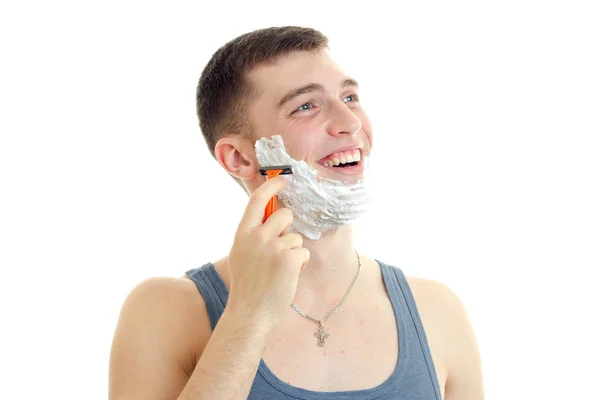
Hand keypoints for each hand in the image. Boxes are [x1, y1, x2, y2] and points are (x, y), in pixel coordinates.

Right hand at [226, 176, 309, 327]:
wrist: (250, 312)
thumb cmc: (247, 284)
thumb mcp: (241, 253)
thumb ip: (252, 233)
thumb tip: (268, 215)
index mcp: (243, 233)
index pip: (257, 199)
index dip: (272, 186)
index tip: (283, 179)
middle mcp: (257, 236)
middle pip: (285, 215)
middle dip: (288, 228)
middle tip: (282, 247)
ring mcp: (273, 247)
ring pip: (296, 236)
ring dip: (293, 251)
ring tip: (279, 269)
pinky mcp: (289, 259)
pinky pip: (302, 251)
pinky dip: (299, 263)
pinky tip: (287, 276)